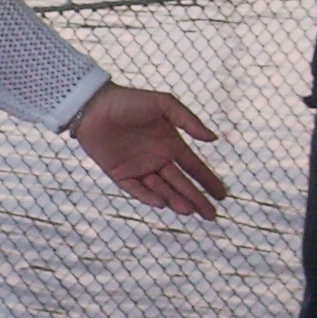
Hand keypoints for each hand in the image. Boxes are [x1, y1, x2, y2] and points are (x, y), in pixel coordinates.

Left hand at [70, 83, 227, 219]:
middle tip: (211, 216)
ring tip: (188, 211)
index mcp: (170, 144)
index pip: (194, 168)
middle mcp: (157, 159)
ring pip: (161, 189)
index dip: (208, 181)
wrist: (94, 106)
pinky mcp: (118, 174)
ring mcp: (138, 168)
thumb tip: (213, 139)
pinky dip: (148, 196)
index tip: (222, 195)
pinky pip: (135, 189)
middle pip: (181, 184)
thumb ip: (188, 120)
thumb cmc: (129, 101)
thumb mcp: (164, 105)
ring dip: (175, 200)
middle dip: (196, 200)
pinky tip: (162, 203)